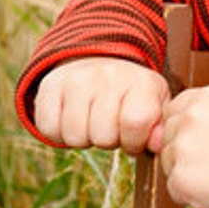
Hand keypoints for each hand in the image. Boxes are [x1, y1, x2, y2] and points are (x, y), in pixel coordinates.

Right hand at [34, 58, 170, 153]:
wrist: (99, 62)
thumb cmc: (132, 96)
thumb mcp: (155, 106)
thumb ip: (160, 128)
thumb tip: (157, 145)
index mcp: (141, 81)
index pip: (135, 123)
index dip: (134, 141)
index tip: (133, 136)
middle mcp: (109, 75)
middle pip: (103, 136)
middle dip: (109, 141)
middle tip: (111, 125)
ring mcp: (77, 79)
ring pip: (75, 137)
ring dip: (84, 138)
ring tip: (93, 121)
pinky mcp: (50, 85)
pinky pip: (48, 130)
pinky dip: (59, 133)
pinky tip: (72, 118)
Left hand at [160, 86, 208, 207]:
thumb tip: (183, 119)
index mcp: (205, 97)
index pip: (173, 110)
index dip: (186, 128)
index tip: (204, 141)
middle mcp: (189, 118)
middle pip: (167, 135)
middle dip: (183, 149)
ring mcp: (182, 148)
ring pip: (168, 161)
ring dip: (185, 171)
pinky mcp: (181, 178)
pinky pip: (174, 188)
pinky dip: (190, 194)